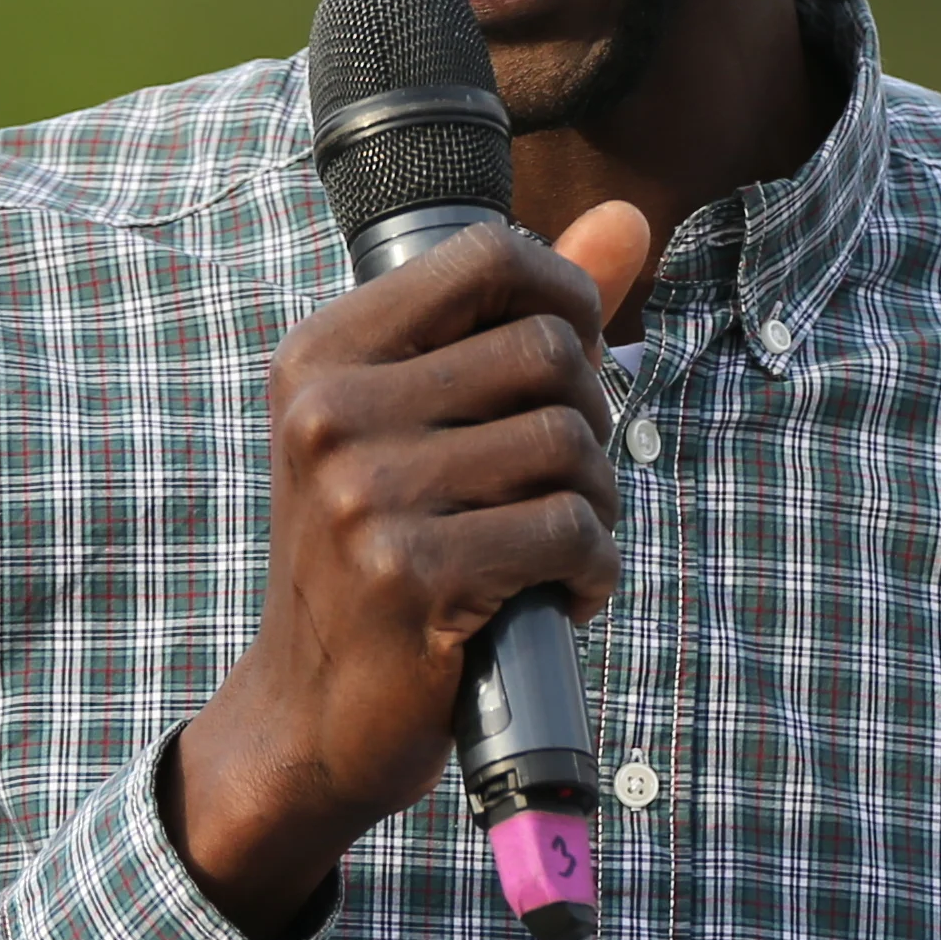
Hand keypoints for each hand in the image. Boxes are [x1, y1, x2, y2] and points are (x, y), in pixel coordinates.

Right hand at [167, 200, 658, 933]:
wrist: (309, 719)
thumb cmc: (383, 558)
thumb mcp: (419, 425)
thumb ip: (520, 316)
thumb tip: (631, 220)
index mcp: (323, 356)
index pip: (489, 256)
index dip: (567, 298)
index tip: (574, 362)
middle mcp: (330, 412)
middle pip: (548, 352)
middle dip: (590, 419)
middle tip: (565, 483)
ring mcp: (366, 494)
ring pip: (570, 444)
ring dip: (596, 504)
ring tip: (559, 546)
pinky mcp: (414, 575)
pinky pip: (572, 532)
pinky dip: (593, 572)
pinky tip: (559, 598)